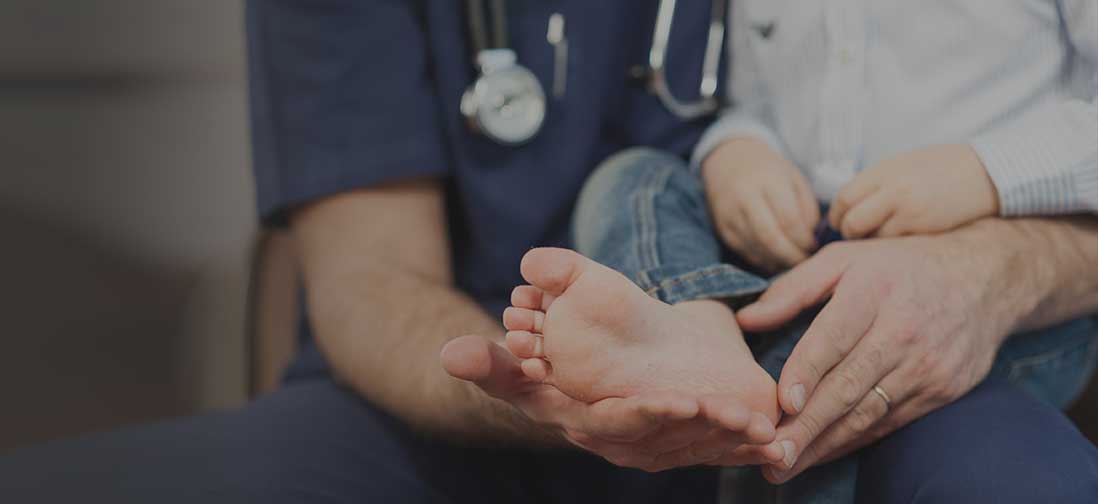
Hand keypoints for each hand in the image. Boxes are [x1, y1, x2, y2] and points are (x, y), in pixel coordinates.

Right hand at [441, 335, 785, 470]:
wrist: (596, 387)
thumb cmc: (560, 376)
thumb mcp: (528, 373)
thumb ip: (494, 366)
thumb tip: (447, 355)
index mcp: (583, 424)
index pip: (613, 422)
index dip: (646, 415)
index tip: (679, 403)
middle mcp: (619, 444)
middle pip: (662, 437)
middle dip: (696, 427)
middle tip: (728, 410)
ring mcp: (651, 450)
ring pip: (694, 447)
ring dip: (728, 439)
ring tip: (760, 428)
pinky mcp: (681, 449)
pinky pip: (715, 453)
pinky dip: (744, 450)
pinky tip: (776, 445)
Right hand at [702, 138, 819, 272]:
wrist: (727, 160)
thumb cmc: (767, 170)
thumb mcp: (793, 177)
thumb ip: (807, 206)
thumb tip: (812, 238)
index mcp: (768, 181)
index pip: (789, 219)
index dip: (804, 239)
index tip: (814, 246)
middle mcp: (745, 198)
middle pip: (770, 238)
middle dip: (791, 256)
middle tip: (805, 261)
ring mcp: (730, 215)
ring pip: (757, 248)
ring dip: (778, 261)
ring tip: (793, 262)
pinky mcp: (723, 228)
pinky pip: (745, 252)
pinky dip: (763, 261)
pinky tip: (776, 260)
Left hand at [735, 237, 1013, 482]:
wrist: (984, 278)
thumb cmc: (896, 266)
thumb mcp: (843, 259)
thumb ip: (792, 289)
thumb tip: (745, 319)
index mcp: (873, 291)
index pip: (835, 337)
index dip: (808, 371)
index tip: (784, 403)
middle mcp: (903, 331)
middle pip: (849, 386)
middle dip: (808, 426)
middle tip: (771, 453)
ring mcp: (927, 365)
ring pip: (868, 413)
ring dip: (825, 444)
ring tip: (786, 466)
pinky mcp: (942, 389)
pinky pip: (890, 422)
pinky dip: (853, 441)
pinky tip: (822, 454)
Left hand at [828, 144, 999, 238]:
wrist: (987, 173)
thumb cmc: (943, 168)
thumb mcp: (903, 164)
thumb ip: (876, 184)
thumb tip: (848, 207)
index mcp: (885, 170)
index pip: (844, 198)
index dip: (836, 214)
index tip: (839, 221)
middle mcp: (893, 190)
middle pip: (852, 221)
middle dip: (848, 232)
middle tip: (853, 236)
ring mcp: (909, 211)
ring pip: (872, 238)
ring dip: (870, 242)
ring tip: (879, 238)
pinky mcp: (924, 229)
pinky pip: (894, 245)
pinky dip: (891, 247)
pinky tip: (899, 242)